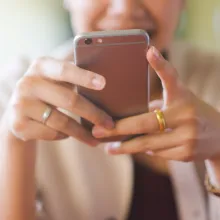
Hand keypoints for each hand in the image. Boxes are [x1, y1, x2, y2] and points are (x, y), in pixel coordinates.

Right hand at [5, 57, 113, 145]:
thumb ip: (73, 78)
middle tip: (109, 124)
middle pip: (69, 100)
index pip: (65, 70)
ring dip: (82, 133)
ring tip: (95, 139)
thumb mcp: (55, 79)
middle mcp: (28, 83)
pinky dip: (64, 136)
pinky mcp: (19, 125)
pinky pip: (51, 133)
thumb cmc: (47, 91)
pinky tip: (68, 134)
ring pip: (61, 122)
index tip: (103, 84)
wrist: (18, 110)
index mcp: (41, 66)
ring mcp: (21, 105)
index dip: (84, 77)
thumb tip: (106, 86)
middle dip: (93, 114)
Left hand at [92, 46, 219, 160]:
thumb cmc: (192, 113)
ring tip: (109, 147)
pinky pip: (157, 153)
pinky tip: (136, 149)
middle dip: (119, 129)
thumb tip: (126, 115)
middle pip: (145, 123)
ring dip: (127, 145)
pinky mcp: (187, 153)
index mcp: (183, 97)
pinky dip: (145, 151)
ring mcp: (188, 136)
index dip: (160, 64)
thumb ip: (156, 106)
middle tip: (98, 131)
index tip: (148, 51)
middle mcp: (187, 114)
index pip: (171, 78)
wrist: (219, 136)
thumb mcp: (180, 102)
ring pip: (148, 143)